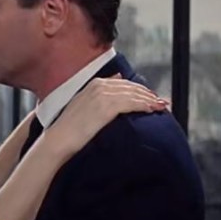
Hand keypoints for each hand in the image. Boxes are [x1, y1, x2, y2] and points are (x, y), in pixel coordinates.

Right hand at [43, 75, 166, 158]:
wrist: (59, 140)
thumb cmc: (69, 128)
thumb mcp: (83, 104)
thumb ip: (99, 93)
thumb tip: (117, 80)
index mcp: (95, 84)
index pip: (124, 84)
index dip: (139, 90)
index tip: (151, 97)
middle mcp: (100, 86)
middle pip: (132, 87)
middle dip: (148, 94)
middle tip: (162, 102)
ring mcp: (103, 96)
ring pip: (134, 95)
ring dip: (150, 100)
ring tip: (162, 107)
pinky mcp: (107, 107)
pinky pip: (132, 104)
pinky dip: (144, 106)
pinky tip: (152, 110)